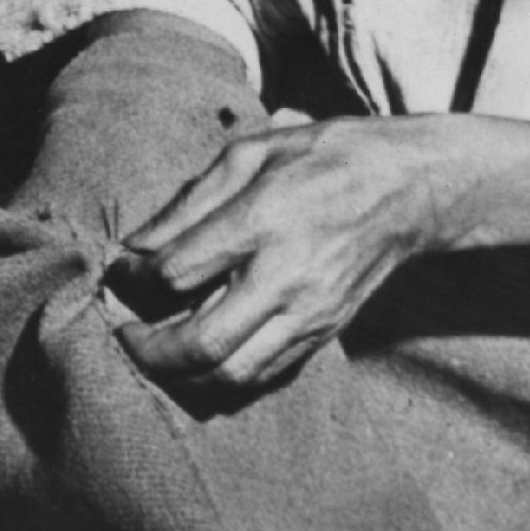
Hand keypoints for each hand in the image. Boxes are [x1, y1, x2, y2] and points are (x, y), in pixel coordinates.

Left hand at [113, 115, 469, 395]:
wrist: (409, 189)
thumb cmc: (323, 158)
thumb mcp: (252, 153)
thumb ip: (190, 202)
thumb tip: (137, 246)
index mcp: (264, 220)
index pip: (178, 272)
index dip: (134, 279)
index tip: (119, 271)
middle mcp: (288, 276)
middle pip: (202, 343)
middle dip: (148, 349)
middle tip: (123, 333)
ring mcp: (310, 314)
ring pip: (232, 375)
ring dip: (181, 375)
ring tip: (154, 353)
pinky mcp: (324, 334)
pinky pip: (263, 375)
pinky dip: (221, 377)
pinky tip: (199, 358)